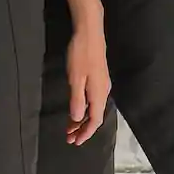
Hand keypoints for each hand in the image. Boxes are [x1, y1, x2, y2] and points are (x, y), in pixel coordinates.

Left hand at [66, 18, 110, 145]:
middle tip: (69, 137)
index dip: (85, 133)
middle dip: (82, 128)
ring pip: (93, 107)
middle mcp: (104, 91)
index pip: (95, 121)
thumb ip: (77, 100)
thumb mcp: (75, 79)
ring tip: (69, 126)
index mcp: (99, 94)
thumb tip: (77, 119)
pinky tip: (76, 107)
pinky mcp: (98, 77)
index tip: (75, 142)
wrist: (89, 31)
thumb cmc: (81, 54)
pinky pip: (92, 99)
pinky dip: (84, 107)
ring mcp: (102, 83)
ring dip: (82, 118)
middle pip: (95, 116)